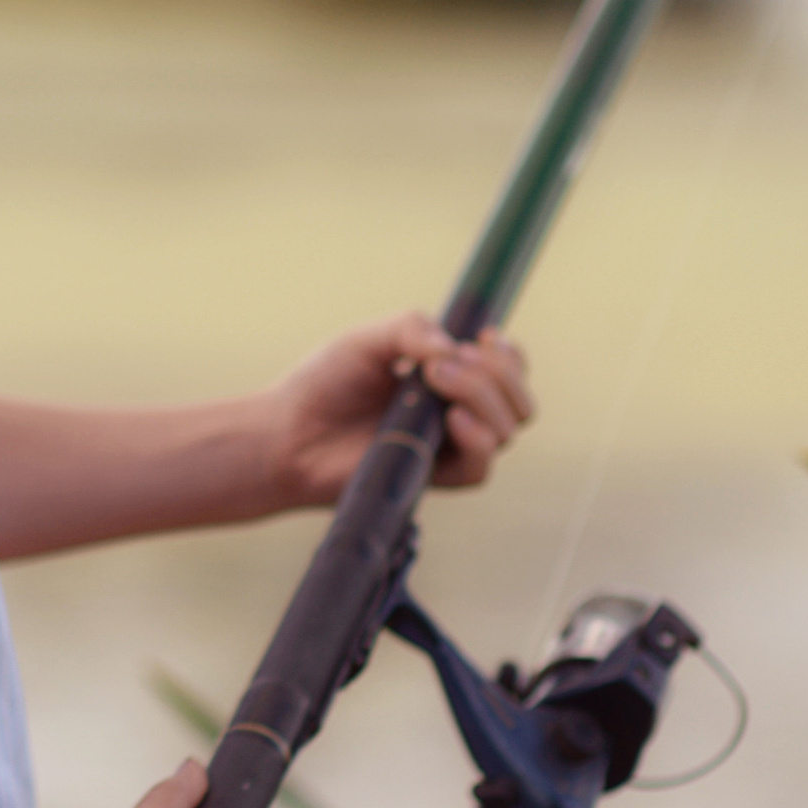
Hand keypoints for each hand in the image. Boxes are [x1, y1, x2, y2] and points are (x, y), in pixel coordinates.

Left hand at [267, 311, 532, 507]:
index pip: (509, 371)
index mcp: (451, 378)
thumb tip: (455, 347)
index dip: (510, 355)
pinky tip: (451, 417)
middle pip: (519, 401)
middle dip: (500, 373)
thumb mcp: (368, 339)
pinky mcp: (434, 478)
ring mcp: (449, 448)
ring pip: (506, 428)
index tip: (484, 336)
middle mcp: (458, 414)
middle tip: (446, 361)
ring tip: (433, 377)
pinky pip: (480, 466)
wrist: (288, 432)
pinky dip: (477, 437)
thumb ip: (411, 329)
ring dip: (482, 394)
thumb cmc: (326, 383)